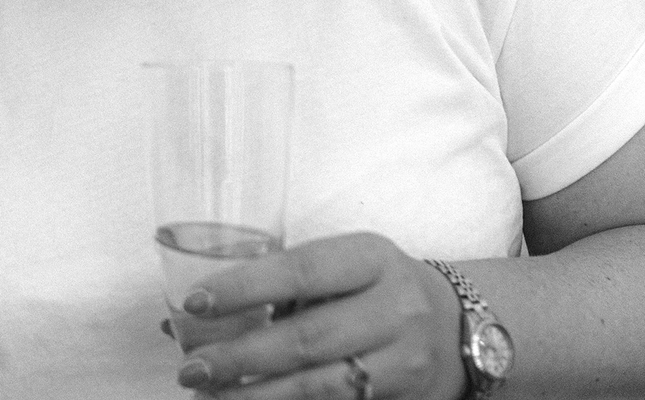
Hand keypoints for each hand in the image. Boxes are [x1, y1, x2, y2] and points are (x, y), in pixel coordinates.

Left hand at [170, 232, 466, 399]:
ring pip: (322, 388)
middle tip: (191, 368)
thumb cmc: (377, 289)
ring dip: (258, 396)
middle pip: (308, 338)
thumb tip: (182, 316)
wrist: (462, 329)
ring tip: (210, 396)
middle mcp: (397, 310)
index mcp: (372, 259)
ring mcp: (407, 362)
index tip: (193, 303)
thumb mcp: (344, 266)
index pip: (301, 270)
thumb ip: (275, 284)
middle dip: (241, 357)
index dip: (244, 288)